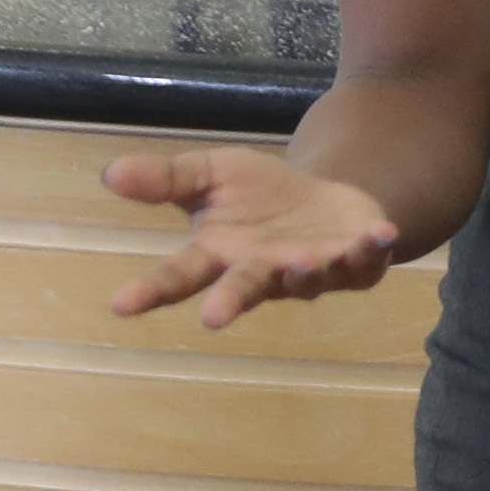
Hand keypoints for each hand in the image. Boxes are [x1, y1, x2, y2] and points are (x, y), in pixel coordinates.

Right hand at [102, 147, 405, 327]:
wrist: (325, 198)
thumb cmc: (259, 196)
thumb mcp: (210, 174)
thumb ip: (166, 180)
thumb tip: (108, 173)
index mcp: (221, 256)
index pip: (179, 275)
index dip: (151, 291)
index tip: (121, 304)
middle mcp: (263, 273)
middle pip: (242, 290)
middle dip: (229, 302)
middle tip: (211, 318)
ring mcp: (310, 273)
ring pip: (305, 280)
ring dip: (304, 273)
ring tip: (300, 262)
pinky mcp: (355, 264)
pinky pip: (364, 259)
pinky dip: (371, 247)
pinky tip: (381, 233)